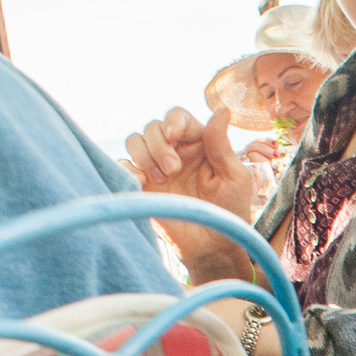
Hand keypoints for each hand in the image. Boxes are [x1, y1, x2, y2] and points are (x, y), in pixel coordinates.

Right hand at [122, 106, 256, 280]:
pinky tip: (140, 180)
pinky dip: (126, 168)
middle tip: (173, 169)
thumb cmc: (229, 211)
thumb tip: (222, 110)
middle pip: (153, 127)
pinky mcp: (142, 186)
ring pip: (135, 140)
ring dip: (144, 153)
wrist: (213, 246)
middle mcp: (174, 151)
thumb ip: (221, 145)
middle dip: (159, 143)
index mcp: (197, 143)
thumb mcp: (233, 176)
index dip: (173, 121)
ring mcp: (155, 168)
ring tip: (162, 178)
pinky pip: (123, 166)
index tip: (174, 135)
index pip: (178, 117)